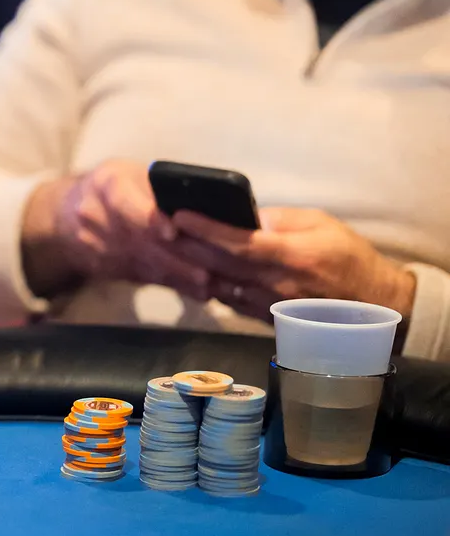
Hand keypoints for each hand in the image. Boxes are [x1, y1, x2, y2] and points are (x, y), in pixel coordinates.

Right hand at [22, 160, 210, 298]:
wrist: (66, 215)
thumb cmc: (114, 186)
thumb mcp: (132, 174)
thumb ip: (162, 186)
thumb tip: (210, 202)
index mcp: (107, 185)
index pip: (125, 203)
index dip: (148, 219)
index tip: (171, 233)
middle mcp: (97, 217)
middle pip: (140, 240)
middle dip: (177, 257)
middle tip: (210, 269)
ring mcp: (99, 247)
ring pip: (146, 263)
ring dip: (181, 275)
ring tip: (213, 283)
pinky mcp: (107, 269)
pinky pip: (145, 277)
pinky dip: (175, 284)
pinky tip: (201, 291)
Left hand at [168, 207, 415, 320]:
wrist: (375, 305)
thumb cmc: (350, 257)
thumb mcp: (322, 224)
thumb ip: (281, 220)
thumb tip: (245, 216)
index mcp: (291, 256)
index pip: (238, 243)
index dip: (205, 229)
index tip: (179, 215)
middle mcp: (276, 284)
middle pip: (219, 265)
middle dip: (185, 246)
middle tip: (160, 227)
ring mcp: (269, 306)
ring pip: (218, 285)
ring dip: (193, 267)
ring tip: (171, 246)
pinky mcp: (266, 319)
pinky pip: (229, 301)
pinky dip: (211, 284)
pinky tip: (197, 268)